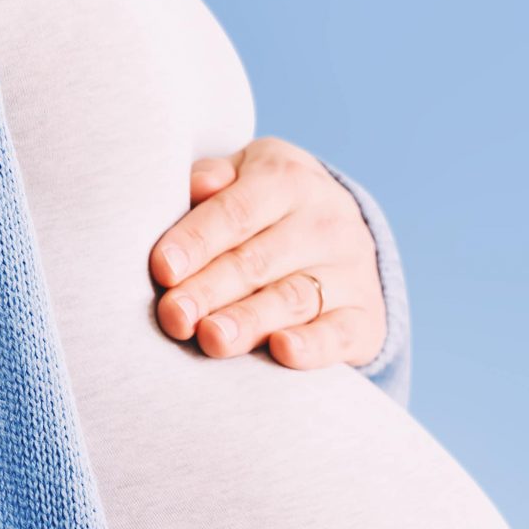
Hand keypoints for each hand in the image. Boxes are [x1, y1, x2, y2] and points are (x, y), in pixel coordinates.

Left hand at [149, 137, 387, 369]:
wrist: (343, 238)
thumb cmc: (267, 210)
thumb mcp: (244, 177)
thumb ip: (213, 181)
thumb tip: (194, 187)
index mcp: (288, 179)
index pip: (237, 211)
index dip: (198, 240)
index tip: (162, 269)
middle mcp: (325, 221)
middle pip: (258, 260)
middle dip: (211, 290)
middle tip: (174, 316)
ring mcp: (350, 271)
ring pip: (293, 298)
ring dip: (250, 320)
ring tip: (212, 339)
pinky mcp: (365, 317)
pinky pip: (339, 334)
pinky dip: (313, 346)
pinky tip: (283, 351)